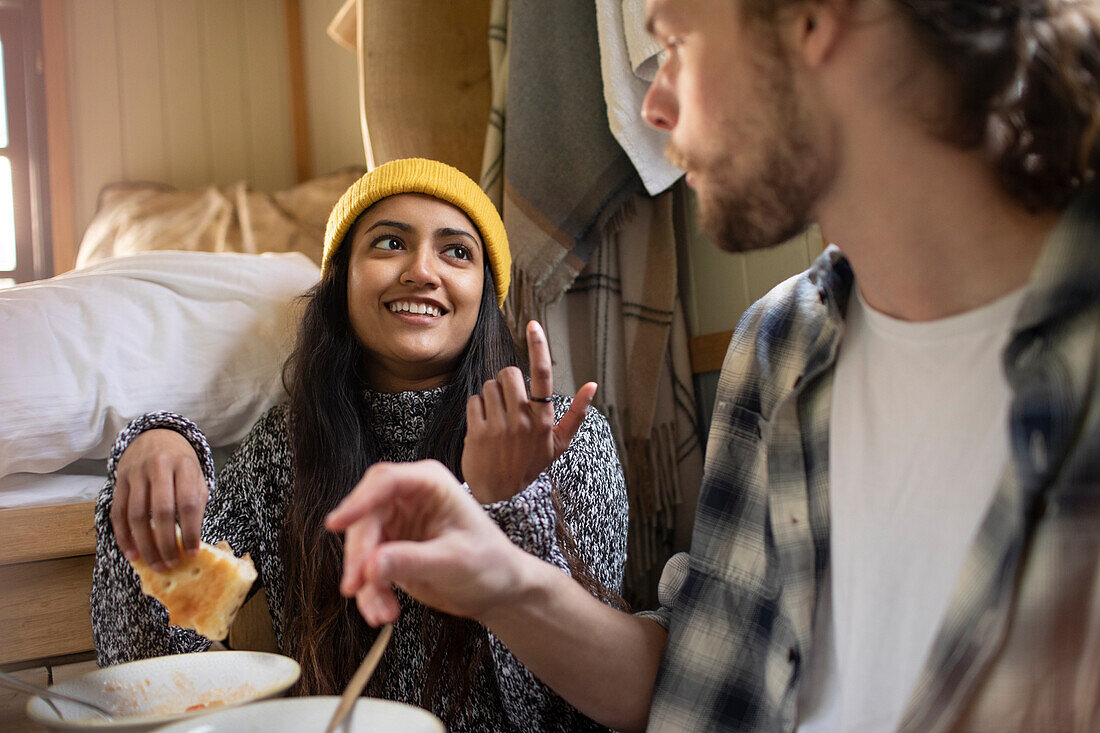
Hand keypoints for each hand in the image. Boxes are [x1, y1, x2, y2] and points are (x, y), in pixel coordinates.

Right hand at [110, 428, 207, 569]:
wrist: (155, 436)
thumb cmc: (181, 464)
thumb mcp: (196, 476)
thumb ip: (195, 504)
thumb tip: (191, 542)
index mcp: (184, 465)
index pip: (188, 503)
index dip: (190, 531)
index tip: (192, 553)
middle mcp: (159, 467)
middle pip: (161, 511)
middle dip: (166, 542)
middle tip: (171, 564)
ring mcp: (136, 473)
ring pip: (136, 515)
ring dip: (144, 545)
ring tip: (154, 564)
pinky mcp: (119, 481)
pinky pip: (118, 513)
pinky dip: (124, 536)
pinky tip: (132, 553)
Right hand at [325, 459, 529, 625]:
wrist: (498, 590)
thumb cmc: (489, 564)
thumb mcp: (453, 562)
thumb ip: (411, 561)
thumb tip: (370, 565)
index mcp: (429, 484)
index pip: (385, 482)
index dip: (358, 502)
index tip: (337, 524)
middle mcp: (408, 498)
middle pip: (365, 516)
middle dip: (358, 553)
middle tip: (356, 585)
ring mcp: (396, 524)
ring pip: (361, 546)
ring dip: (365, 582)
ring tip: (383, 612)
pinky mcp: (389, 550)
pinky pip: (366, 569)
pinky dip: (371, 593)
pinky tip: (384, 612)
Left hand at [461, 320, 596, 502]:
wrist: (498, 493)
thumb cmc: (529, 464)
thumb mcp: (558, 443)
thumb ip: (576, 413)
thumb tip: (592, 385)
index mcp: (543, 419)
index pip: (543, 374)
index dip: (539, 346)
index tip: (534, 324)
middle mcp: (523, 420)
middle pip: (508, 373)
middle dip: (506, 382)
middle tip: (507, 403)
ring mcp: (499, 426)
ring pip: (489, 386)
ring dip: (491, 397)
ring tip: (495, 419)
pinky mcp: (477, 432)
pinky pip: (474, 401)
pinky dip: (476, 410)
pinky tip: (482, 427)